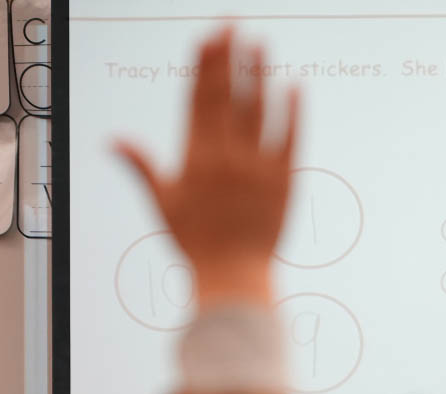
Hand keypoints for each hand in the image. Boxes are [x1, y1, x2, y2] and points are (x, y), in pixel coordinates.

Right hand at [115, 29, 298, 305]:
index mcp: (194, 158)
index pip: (198, 100)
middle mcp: (225, 158)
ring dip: (260, 75)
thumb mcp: (163, 204)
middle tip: (233, 25)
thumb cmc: (196, 245)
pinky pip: (290, 140)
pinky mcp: (284, 183)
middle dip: (229, 58)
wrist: (234, 278)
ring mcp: (256, 169)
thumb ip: (142, 167)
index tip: (207, 37)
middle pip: (227, 97)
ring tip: (261, 44)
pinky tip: (295, 87)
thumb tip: (113, 141)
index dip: (204, 66)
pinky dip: (293, 113)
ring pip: (259, 112)